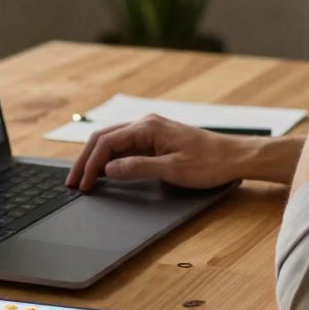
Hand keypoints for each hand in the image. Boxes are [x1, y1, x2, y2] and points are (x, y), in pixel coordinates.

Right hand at [65, 114, 247, 190]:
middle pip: (104, 139)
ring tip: (83, 178)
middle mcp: (146, 124)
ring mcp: (151, 131)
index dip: (90, 164)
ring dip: (96, 159)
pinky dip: (110, 158)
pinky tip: (104, 171)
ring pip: (112, 142)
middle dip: (86, 160)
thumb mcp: (173, 169)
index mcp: (148, 127)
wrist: (235, 157)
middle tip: (73, 182)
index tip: (81, 184)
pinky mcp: (156, 140)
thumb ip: (138, 168)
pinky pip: (125, 146)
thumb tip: (109, 169)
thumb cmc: (209, 162)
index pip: (107, 143)